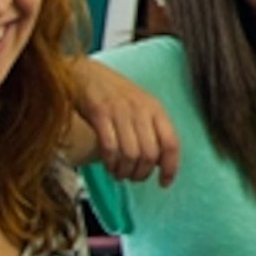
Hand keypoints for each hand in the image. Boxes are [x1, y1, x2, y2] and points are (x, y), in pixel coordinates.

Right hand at [71, 61, 178, 182]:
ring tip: (119, 174)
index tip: (164, 183)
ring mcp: (120, 111)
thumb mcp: (140, 106)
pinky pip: (110, 147)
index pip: (171, 143)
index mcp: (156, 109)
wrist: (84, 73)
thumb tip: (158, 161)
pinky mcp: (100, 113)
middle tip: (132, 177)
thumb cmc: (113, 93)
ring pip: (131, 154)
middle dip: (141, 173)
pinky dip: (110, 163)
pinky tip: (108, 166)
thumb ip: (151, 129)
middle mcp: (141, 110)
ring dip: (124, 171)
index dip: (170, 167)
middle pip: (150, 154)